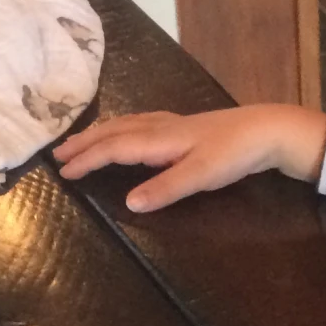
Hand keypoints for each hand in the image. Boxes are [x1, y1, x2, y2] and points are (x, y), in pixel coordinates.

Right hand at [54, 105, 325, 211]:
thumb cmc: (235, 154)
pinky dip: (122, 128)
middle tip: (57, 153)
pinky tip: (126, 131)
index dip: (87, 160)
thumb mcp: (201, 176)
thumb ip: (165, 189)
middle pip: (114, 132)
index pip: (114, 148)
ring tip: (80, 141)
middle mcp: (160, 128)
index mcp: (159, 140)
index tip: (64, 172)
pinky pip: (140, 123)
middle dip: (84, 142)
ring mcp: (173, 124)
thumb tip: (128, 203)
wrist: (268, 130)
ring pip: (126, 124)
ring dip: (100, 133)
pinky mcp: (185, 126)